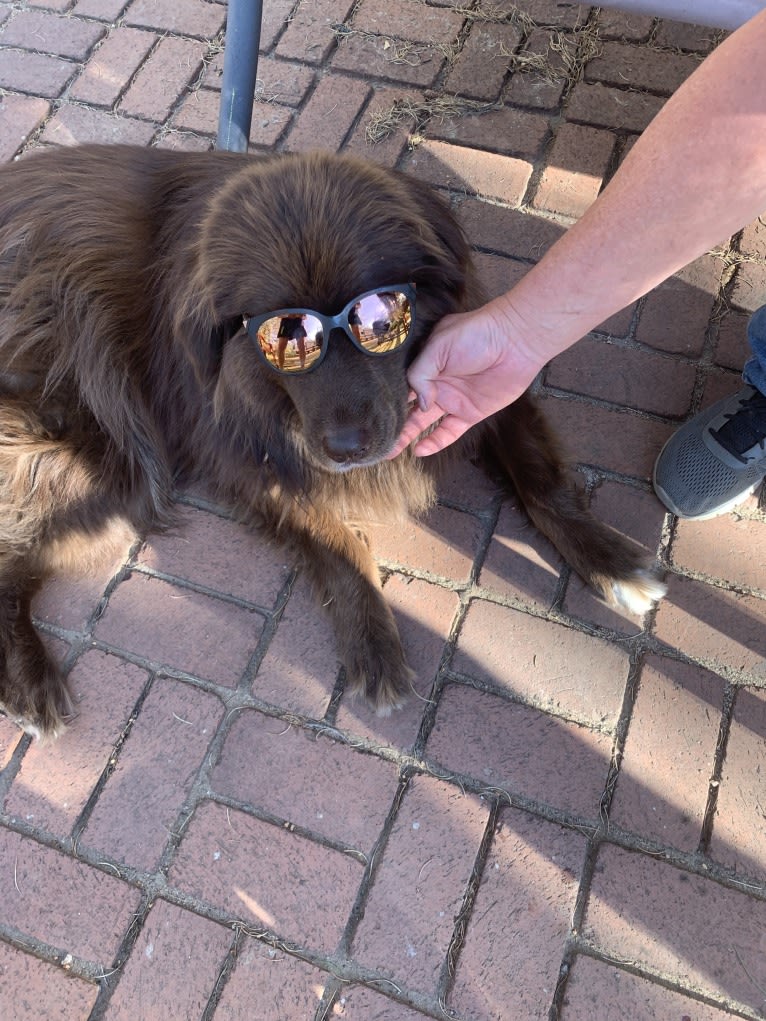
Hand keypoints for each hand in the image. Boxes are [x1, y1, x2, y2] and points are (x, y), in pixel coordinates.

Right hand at [387, 297, 544, 457]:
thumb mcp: (438, 346)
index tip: (369, 414)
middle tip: (374, 440)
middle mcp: (436, 382)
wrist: (515, 341)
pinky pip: (448, 432)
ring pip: (424, 423)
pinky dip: (434, 443)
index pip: (400, 384)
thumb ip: (420, 374)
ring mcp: (452, 399)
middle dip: (392, 422)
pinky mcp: (470, 413)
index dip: (386, 399)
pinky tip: (419, 451)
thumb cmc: (477, 334)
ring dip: (407, 436)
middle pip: (408, 407)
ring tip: (389, 451)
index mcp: (425, 363)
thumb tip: (420, 405)